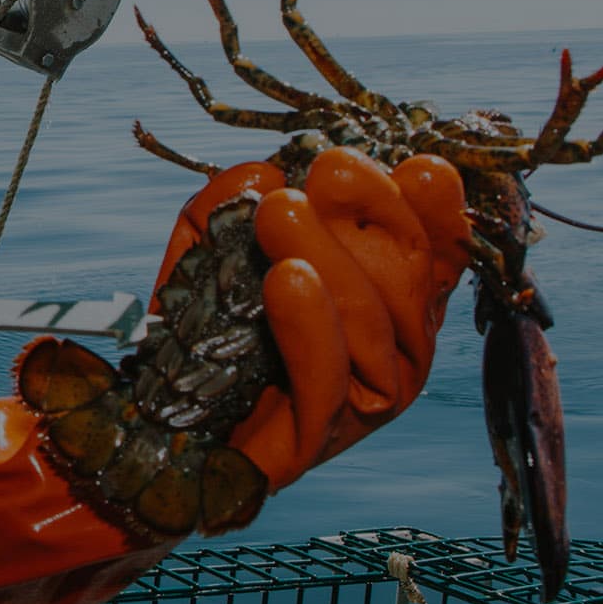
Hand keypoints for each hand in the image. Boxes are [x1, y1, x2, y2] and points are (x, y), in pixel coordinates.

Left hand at [155, 148, 471, 488]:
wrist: (163, 418)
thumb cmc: (203, 324)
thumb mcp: (210, 248)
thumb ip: (229, 204)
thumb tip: (261, 171)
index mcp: (393, 293)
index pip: (438, 246)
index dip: (437, 208)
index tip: (416, 166)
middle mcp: (398, 344)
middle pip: (409, 272)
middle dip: (375, 212)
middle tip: (330, 169)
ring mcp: (369, 394)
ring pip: (371, 321)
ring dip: (331, 258)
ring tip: (281, 211)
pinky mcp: (321, 437)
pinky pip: (327, 379)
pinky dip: (312, 327)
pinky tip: (286, 279)